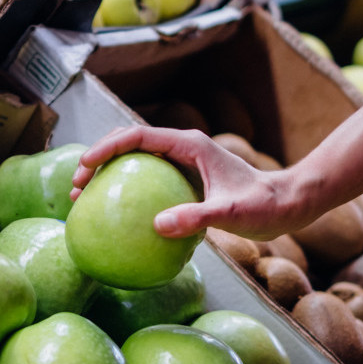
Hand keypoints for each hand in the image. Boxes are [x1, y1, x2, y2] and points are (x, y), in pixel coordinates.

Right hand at [70, 126, 314, 240]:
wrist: (287, 205)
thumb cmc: (263, 206)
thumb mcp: (230, 214)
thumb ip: (196, 217)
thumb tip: (157, 226)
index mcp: (189, 145)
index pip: (137, 137)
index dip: (106, 148)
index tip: (85, 168)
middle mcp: (183, 148)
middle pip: (129, 144)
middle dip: (98, 160)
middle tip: (75, 187)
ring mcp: (183, 164)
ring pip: (135, 162)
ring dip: (108, 176)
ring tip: (84, 200)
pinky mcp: (186, 180)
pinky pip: (148, 182)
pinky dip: (126, 193)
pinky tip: (117, 220)